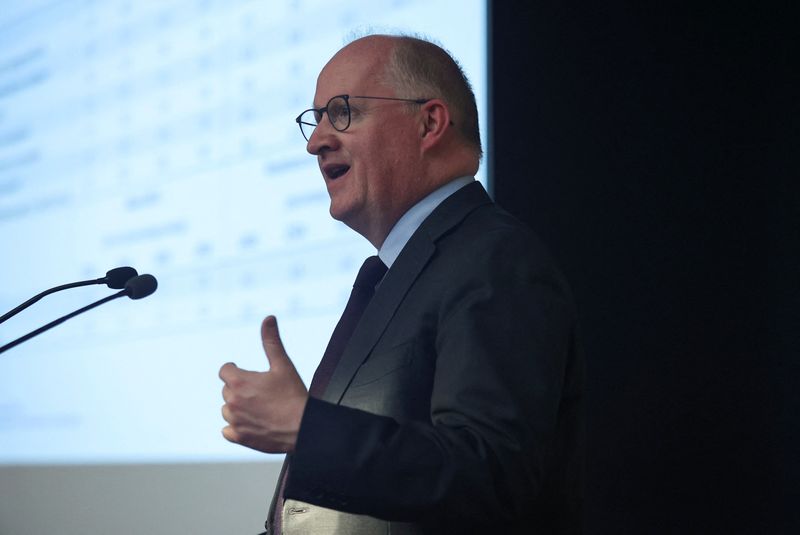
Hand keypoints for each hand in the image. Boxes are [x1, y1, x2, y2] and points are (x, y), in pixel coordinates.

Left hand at [219, 315, 307, 452]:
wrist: (303, 428)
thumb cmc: (293, 395)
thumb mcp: (283, 365)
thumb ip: (271, 341)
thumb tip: (268, 318)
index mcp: (239, 382)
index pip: (225, 371)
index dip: (236, 370)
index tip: (247, 374)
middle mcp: (232, 402)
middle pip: (227, 390)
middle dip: (240, 389)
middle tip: (261, 392)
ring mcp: (234, 421)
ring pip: (227, 410)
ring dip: (238, 407)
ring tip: (260, 408)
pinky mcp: (239, 438)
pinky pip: (228, 430)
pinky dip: (237, 427)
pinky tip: (253, 423)